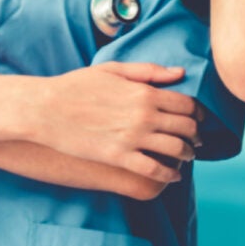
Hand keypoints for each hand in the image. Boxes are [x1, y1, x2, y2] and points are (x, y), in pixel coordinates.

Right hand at [26, 62, 202, 183]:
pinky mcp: (119, 157)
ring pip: (176, 149)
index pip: (187, 104)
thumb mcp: (113, 70)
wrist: (46, 109)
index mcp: (144, 92)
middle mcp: (144, 115)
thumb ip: (149, 71)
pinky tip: (172, 175)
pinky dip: (170, 174)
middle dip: (196, 136)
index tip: (199, 120)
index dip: (198, 114)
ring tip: (186, 157)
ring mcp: (132, 137)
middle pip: (186, 128)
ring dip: (187, 155)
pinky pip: (155, 169)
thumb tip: (180, 74)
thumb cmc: (76, 86)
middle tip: (197, 141)